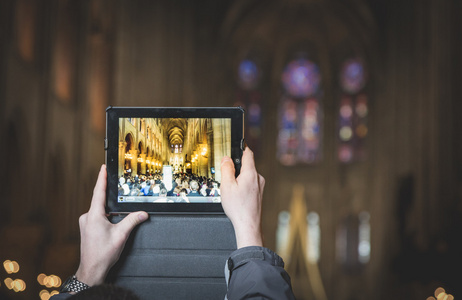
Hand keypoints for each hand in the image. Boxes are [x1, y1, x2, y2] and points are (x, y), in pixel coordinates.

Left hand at [75, 165, 148, 285]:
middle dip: (108, 193)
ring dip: (108, 207)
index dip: (101, 178)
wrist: (92, 270)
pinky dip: (105, 215)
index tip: (103, 167)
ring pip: (99, 209)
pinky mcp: (87, 228)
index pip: (98, 192)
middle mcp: (87, 217)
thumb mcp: (121, 235)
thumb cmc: (102, 254)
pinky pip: (97, 216)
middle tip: (113, 181)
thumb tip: (142, 213)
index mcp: (94, 215)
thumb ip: (132, 221)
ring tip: (116, 209)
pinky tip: (112, 221)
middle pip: (99, 199)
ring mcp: (86, 223)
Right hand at [220, 148, 263, 248]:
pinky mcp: (259, 194)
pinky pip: (250, 184)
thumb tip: (226, 159)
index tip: (237, 144)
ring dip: (240, 178)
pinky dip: (243, 186)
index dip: (241, 147)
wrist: (248, 225)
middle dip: (237, 167)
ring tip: (232, 190)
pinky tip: (237, 196)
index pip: (248, 153)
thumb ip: (226, 169)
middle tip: (227, 175)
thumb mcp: (227, 186)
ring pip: (248, 175)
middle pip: (247, 165)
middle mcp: (258, 178)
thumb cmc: (238, 208)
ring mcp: (260, 186)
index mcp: (251, 173)